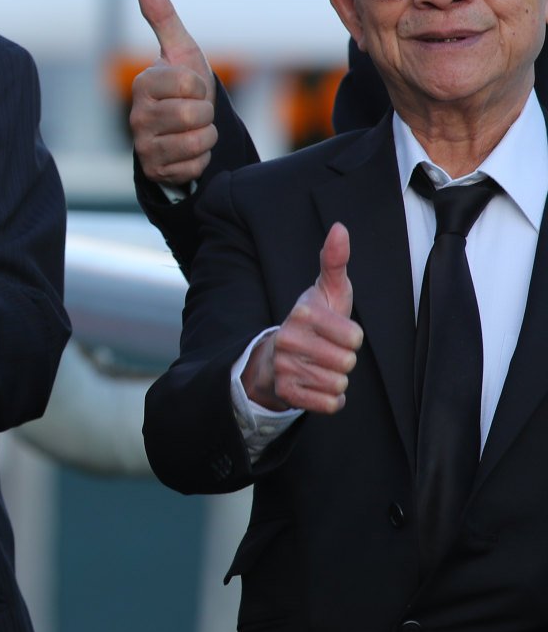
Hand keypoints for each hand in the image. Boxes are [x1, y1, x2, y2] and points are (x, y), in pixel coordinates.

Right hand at [130, 0, 218, 189]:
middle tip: (194, 111)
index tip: (190, 89)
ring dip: (205, 137)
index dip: (201, 87)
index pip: (191, 84)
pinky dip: (199, 158)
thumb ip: (164, 19)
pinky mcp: (154, 170)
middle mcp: (137, 115)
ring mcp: (143, 145)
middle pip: (193, 115)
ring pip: (196, 142)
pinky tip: (186, 151)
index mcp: (143, 84)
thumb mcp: (181, 52)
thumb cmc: (183, 87)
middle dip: (205, 114)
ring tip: (191, 130)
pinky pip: (194, 165)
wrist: (181, 130)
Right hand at [244, 223, 362, 413]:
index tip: (337, 333)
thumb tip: (340, 228)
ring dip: (336, 379)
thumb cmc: (313, 321)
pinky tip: (317, 385)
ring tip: (320, 367)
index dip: (352, 338)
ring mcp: (285, 367)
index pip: (355, 337)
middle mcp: (289, 340)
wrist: (275, 356)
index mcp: (302, 313)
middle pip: (347, 363)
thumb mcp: (326, 291)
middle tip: (327, 352)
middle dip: (344, 360)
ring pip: (338, 384)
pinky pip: (328, 404)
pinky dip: (330, 399)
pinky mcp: (286, 393)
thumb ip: (335, 261)